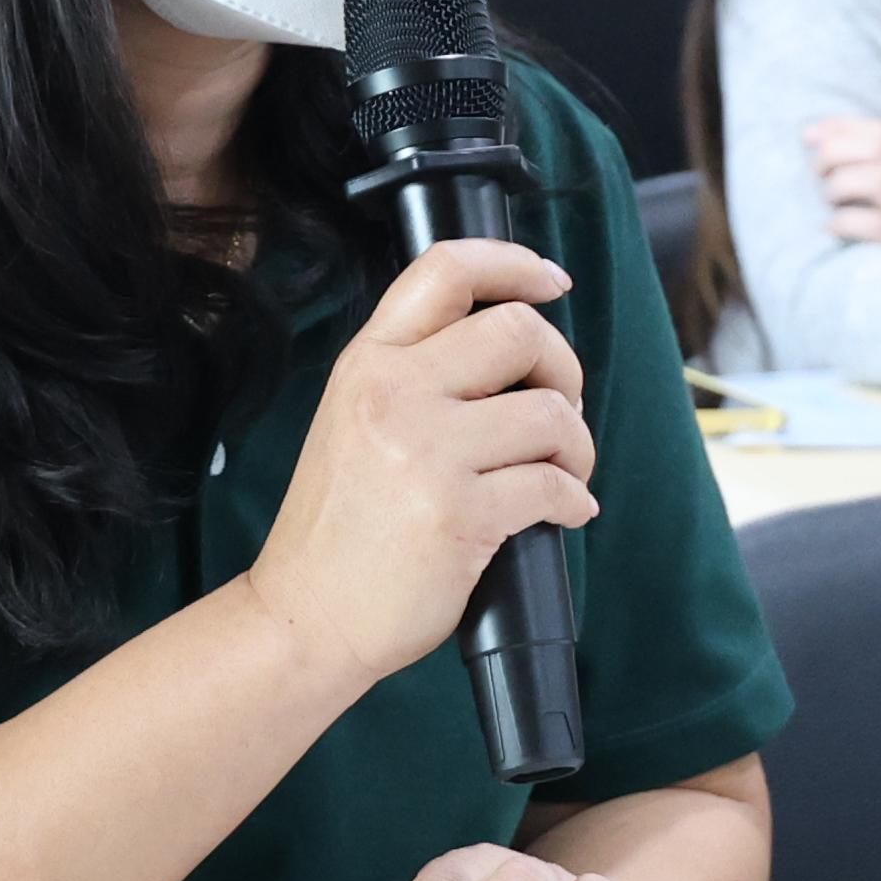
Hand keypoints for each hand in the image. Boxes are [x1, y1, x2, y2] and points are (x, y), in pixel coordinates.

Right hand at [240, 237, 592, 691]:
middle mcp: (394, 392)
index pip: (446, 269)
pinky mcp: (459, 513)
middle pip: (519, 331)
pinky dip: (575, 499)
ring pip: (550, 411)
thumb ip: (415, 376)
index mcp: (368, 362)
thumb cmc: (339, 528)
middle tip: (559, 411)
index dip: (513, 264)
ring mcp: (426, 452)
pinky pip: (553, 485)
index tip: (552, 283)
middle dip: (563, 367)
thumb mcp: (354, 421)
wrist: (303, 616)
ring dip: (576, 445)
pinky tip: (566, 512)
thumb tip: (515, 350)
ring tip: (563, 473)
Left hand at [800, 115, 880, 266]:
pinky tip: (832, 228)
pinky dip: (848, 222)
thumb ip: (877, 180)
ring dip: (842, 184)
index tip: (809, 135)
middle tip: (817, 173)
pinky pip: (880, 227)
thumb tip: (821, 152)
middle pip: (880, 148)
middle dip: (837, 152)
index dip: (841, 127)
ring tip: (828, 201)